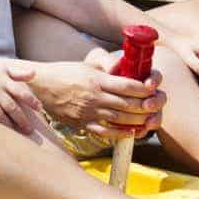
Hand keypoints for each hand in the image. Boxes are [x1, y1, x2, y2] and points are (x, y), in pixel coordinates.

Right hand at [0, 54, 41, 133]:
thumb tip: (35, 73)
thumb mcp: (4, 67)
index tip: (40, 108)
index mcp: (4, 80)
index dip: (31, 100)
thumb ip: (20, 72)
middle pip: (10, 106)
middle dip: (21, 118)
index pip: (21, 92)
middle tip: (29, 130)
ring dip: (7, 124)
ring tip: (15, 134)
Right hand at [29, 53, 164, 140]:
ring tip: (149, 119)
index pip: (128, 85)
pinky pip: (106, 132)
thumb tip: (123, 66)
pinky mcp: (83, 123)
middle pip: (129, 104)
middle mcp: (96, 97)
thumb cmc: (65, 72)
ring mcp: (89, 112)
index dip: (144, 88)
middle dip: (146, 106)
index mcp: (98, 80)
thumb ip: (106, 66)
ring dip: (138, 121)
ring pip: (121, 120)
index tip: (153, 88)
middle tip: (156, 105)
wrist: (41, 87)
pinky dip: (121, 134)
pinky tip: (132, 132)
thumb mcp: (87, 65)